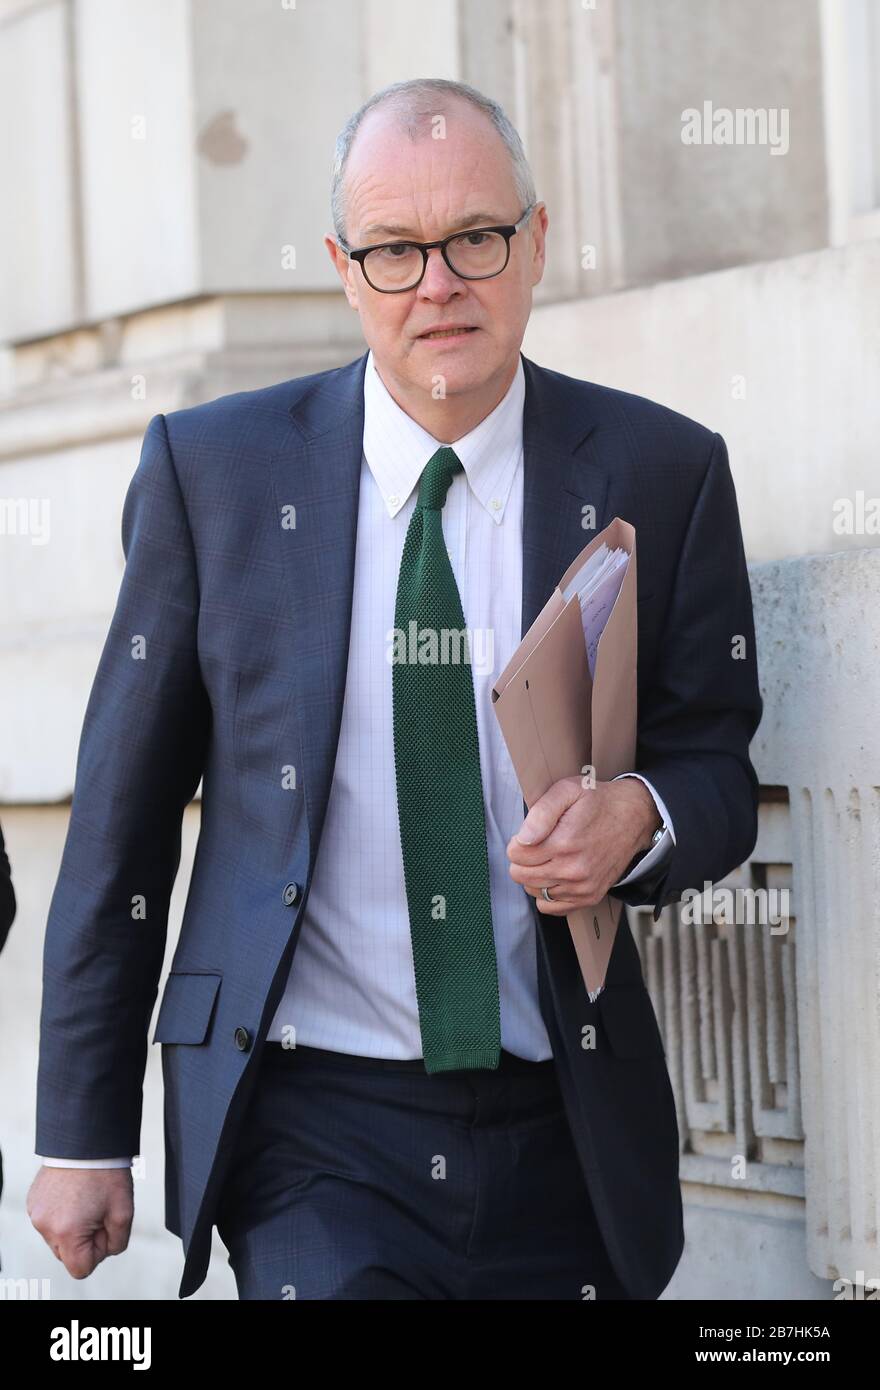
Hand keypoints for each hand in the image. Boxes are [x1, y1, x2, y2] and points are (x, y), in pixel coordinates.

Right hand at [27, 1165, 133, 1279]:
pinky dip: (62, 1214)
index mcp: (67, 1232)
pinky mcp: (33, 1201)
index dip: (98, 1253)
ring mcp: (35, 1213)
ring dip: (72, 1228)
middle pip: (67, 1255)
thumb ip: (116, 1243)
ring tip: (86, 1199)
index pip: (81, 1269)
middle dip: (85, 1240)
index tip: (104, 1226)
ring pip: (58, 1238)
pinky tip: (74, 1193)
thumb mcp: (124, 1212)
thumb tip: (103, 1251)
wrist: (86, 1139)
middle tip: (98, 1211)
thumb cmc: (107, 1174)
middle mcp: (45, 1226)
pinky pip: (49, 1221)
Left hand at [506, 776, 660, 914]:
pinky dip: (547, 894)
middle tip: (540, 844)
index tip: (532, 834)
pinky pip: (550, 907)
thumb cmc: (598, 802)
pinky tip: (556, 874)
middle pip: (521, 875)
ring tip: (551, 857)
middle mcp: (573, 870)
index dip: (518, 842)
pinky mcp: (589, 897)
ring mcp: (581, 887)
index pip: (515, 855)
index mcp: (564, 843)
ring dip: (535, 875)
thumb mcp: (568, 791)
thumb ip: (541, 813)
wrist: (634, 817)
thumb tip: (522, 838)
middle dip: (523, 859)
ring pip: (533, 891)